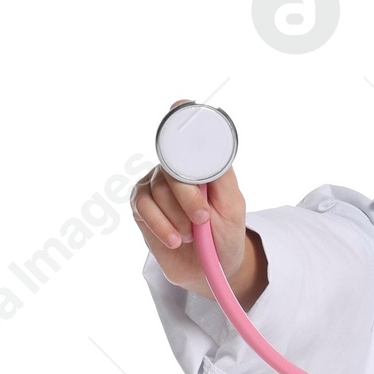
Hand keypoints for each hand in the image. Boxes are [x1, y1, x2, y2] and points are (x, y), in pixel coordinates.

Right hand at [130, 102, 265, 303]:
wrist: (212, 269)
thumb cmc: (225, 234)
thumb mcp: (233, 205)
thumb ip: (220, 174)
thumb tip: (211, 146)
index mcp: (198, 163)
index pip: (185, 134)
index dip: (180, 117)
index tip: (180, 104)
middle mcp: (174, 170)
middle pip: (170, 167)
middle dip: (187, 197)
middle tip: (202, 219)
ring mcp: (155, 186)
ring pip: (157, 190)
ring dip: (177, 218)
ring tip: (191, 235)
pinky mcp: (141, 207)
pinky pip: (143, 207)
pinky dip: (161, 226)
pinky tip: (175, 240)